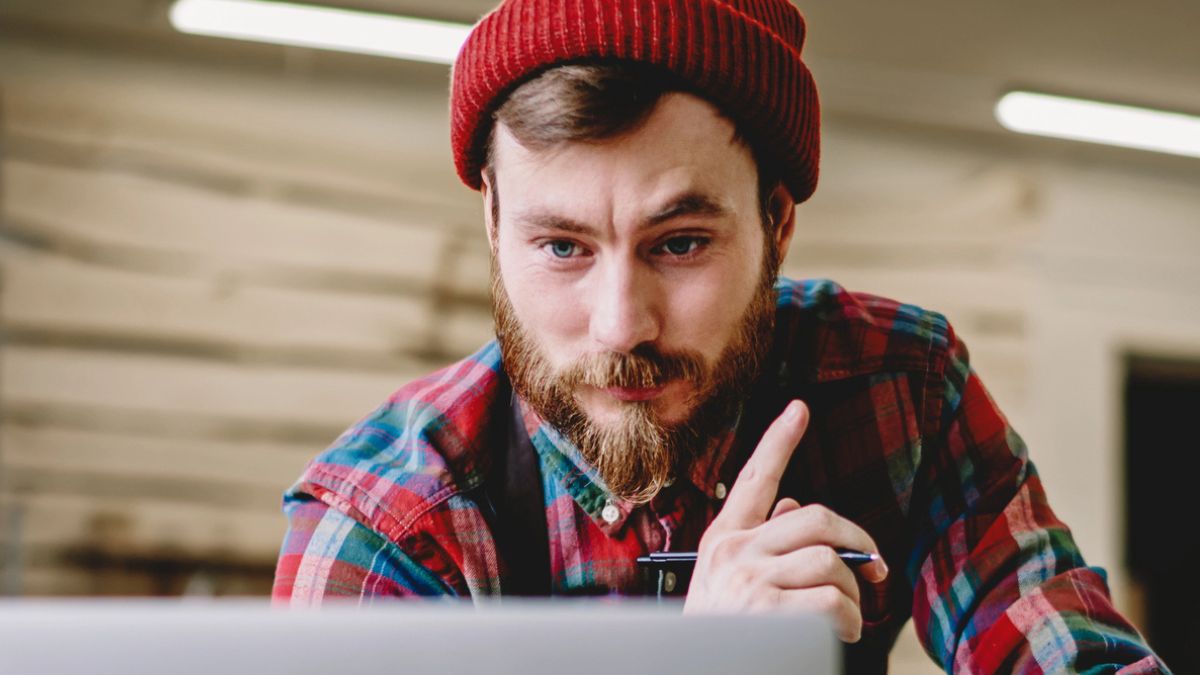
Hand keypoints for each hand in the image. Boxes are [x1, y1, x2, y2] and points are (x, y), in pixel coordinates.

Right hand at [682, 400, 888, 642]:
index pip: (754, 479)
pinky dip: (849, 621)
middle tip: (874, 568)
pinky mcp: (767, 610)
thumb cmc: (723, 636)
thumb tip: (794, 505)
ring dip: (852, 595)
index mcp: (724, 540)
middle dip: (857, 541)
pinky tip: (839, 636)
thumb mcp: (728, 584)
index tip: (799, 409)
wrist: (692, 670)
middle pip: (815, 517)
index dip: (778, 441)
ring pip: (830, 561)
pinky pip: (833, 600)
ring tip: (844, 621)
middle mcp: (734, 552)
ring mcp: (748, 579)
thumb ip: (760, 545)